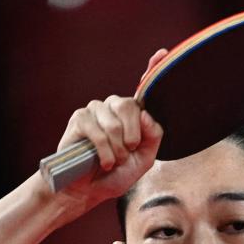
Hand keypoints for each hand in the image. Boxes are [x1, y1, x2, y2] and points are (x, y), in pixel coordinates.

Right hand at [52, 48, 169, 205]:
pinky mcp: (79, 118)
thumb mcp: (144, 160)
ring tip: (113, 161)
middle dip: (132, 135)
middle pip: (130, 105)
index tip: (164, 53)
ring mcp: (96, 110)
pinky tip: (103, 161)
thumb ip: (153, 138)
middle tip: (127, 151)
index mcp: (133, 116)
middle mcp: (114, 108)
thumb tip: (147, 115)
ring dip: (118, 149)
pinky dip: (105, 151)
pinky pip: (98, 131)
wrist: (88, 190)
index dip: (153, 68)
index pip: (144, 88)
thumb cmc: (116, 174)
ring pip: (115, 122)